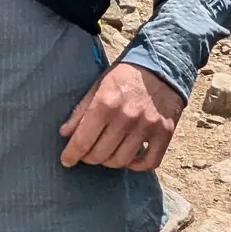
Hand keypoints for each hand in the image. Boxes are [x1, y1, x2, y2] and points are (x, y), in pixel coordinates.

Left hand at [58, 62, 184, 171]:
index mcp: (105, 103)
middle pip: (100, 154)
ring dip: (109, 162)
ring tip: (106, 154)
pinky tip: (129, 158)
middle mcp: (126, 117)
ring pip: (122, 160)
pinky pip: (149, 162)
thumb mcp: (98, 86)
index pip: (83, 141)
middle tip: (87, 153)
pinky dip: (136, 166)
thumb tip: (65, 133)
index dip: (71, 155)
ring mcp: (147, 126)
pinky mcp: (165, 133)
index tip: (66, 161)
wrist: (162, 66)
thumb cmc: (124, 76)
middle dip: (88, 158)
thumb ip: (80, 111)